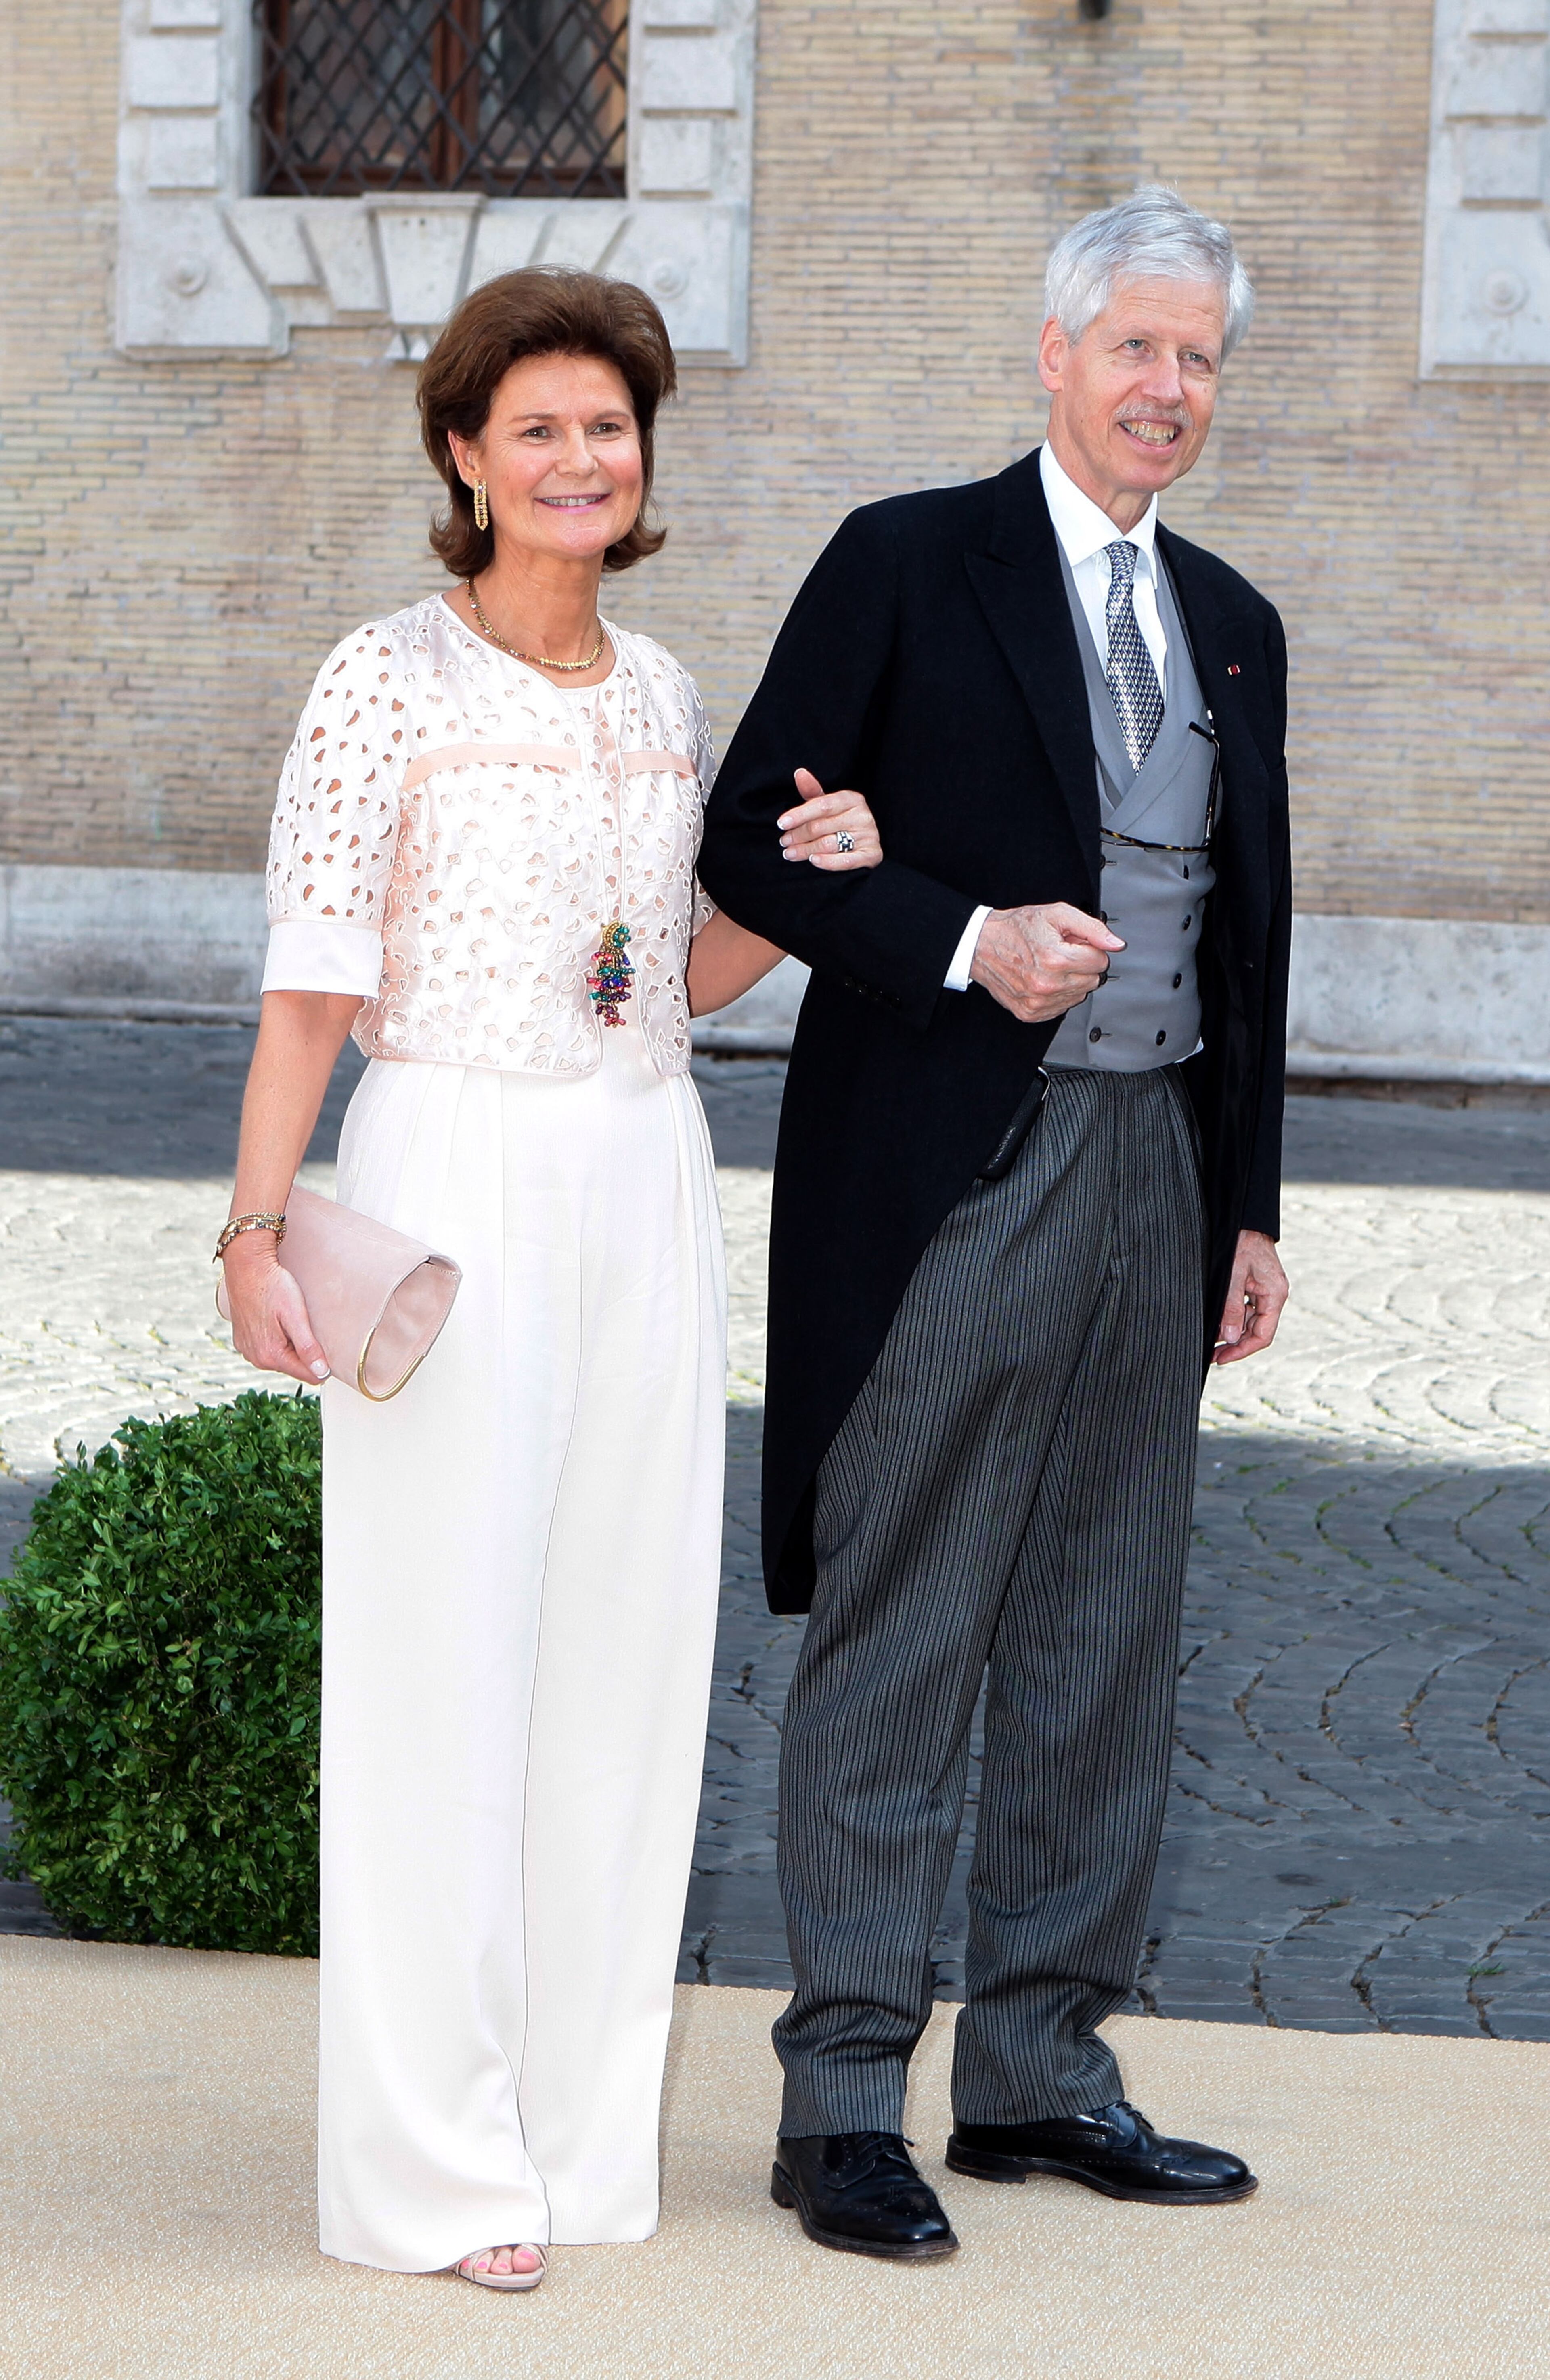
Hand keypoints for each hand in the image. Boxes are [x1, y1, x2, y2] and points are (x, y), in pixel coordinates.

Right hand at [221, 1237, 330, 1385]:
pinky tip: (277, 1320)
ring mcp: (247, 1350)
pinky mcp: (243, 1341)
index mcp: (271, 1355)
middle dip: (305, 1352)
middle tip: (306, 1325)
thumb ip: (308, 1347)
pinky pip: (268, 1348)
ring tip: (290, 1320)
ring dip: (291, 1345)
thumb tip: (322, 1373)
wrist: (246, 1266)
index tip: (328, 1344)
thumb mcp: (295, 1315)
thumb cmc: (273, 1286)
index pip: (309, 1375)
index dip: (324, 1363)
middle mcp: (256, 1358)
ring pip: (282, 1358)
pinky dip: (277, 1338)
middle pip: (295, 1366)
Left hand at [777, 768, 882, 870]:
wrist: (867, 843)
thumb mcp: (828, 805)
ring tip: (790, 853)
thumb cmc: (841, 822)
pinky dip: (828, 862)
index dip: (799, 814)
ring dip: (805, 850)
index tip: (782, 823)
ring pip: (828, 844)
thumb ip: (813, 792)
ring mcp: (868, 835)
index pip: (822, 805)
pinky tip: (813, 860)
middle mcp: (862, 815)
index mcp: (852, 799)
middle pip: (821, 826)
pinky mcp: (871, 854)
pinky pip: (846, 861)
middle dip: (798, 835)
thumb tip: (799, 773)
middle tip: (784, 842)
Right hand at [968, 903, 1123, 1022]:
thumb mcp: (1057, 915)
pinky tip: (1043, 979)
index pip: (1100, 961)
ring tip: (1049, 966)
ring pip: (1079, 996)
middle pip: (1092, 981)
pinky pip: (1061, 1008)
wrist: (981, 945)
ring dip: (1070, 981)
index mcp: (1055, 959)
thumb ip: (1092, 928)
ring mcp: (1038, 1003)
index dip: (1089, 949)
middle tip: (1061, 953)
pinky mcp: (1031, 1013)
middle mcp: (1047, 984)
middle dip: (1081, 965)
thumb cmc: (1017, 929)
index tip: (1074, 944)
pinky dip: (1056, 995)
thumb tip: (1116, 944)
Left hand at [1213, 1229, 1288, 1364]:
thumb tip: (1230, 1337)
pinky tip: (1218, 1321)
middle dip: (1235, 1345)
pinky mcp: (1256, 1286)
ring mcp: (1266, 1291)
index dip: (1242, 1351)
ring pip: (1250, 1322)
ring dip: (1232, 1332)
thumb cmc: (1240, 1241)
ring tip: (1212, 1340)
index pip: (1263, 1335)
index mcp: (1274, 1295)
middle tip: (1212, 1354)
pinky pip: (1246, 1309)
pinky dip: (1233, 1318)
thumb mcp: (1233, 1274)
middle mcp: (1273, 1296)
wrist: (1244, 1218)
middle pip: (1257, 1332)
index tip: (1221, 1358)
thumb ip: (1232, 1307)